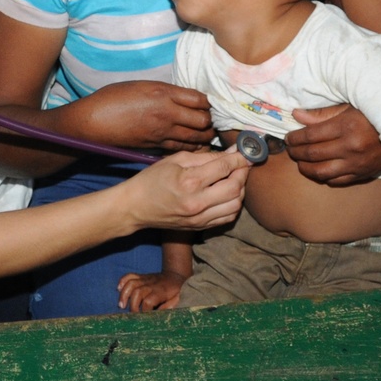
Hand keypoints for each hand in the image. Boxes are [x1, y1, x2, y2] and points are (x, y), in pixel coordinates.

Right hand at [82, 81, 214, 151]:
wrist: (94, 121)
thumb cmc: (113, 98)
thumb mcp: (141, 85)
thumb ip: (165, 91)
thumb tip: (183, 97)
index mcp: (163, 93)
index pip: (200, 99)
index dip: (208, 101)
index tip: (207, 102)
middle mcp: (167, 113)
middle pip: (203, 120)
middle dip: (210, 119)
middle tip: (210, 118)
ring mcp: (162, 132)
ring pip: (196, 137)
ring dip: (204, 135)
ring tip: (205, 132)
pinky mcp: (156, 146)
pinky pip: (183, 148)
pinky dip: (192, 147)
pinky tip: (194, 144)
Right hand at [117, 270, 185, 311]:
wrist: (176, 274)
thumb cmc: (178, 290)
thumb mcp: (179, 299)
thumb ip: (170, 306)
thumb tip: (158, 313)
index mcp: (161, 291)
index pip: (148, 301)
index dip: (144, 311)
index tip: (144, 318)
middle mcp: (151, 283)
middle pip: (137, 292)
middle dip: (133, 305)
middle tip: (132, 316)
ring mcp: (145, 279)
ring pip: (131, 283)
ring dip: (124, 294)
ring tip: (121, 306)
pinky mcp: (141, 276)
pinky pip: (129, 275)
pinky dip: (122, 281)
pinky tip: (118, 289)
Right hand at [127, 148, 247, 231]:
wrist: (135, 207)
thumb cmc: (152, 179)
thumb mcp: (176, 160)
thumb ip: (206, 157)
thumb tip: (231, 153)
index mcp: (189, 181)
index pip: (224, 167)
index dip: (239, 158)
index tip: (245, 153)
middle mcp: (197, 202)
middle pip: (235, 188)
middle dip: (242, 173)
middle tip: (241, 164)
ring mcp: (200, 218)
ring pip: (236, 205)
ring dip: (240, 190)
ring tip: (234, 179)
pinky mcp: (200, 227)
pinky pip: (228, 218)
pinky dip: (233, 205)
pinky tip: (227, 194)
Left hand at [285, 104, 380, 184]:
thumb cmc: (372, 116)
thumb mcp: (348, 107)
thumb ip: (322, 114)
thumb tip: (296, 115)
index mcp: (345, 127)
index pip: (310, 136)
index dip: (295, 138)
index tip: (288, 138)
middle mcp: (350, 147)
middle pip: (313, 154)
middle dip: (296, 153)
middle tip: (290, 150)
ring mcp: (356, 164)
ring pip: (321, 172)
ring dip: (305, 168)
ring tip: (299, 162)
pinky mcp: (362, 175)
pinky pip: (336, 181)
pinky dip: (323, 178)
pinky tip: (317, 171)